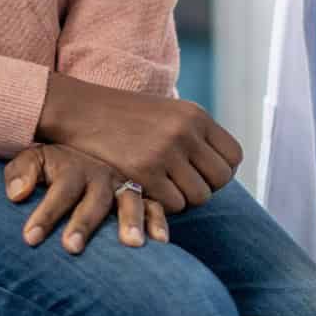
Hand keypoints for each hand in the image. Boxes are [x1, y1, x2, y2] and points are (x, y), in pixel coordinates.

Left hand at [3, 144, 167, 252]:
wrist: (84, 142)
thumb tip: (17, 195)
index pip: (59, 190)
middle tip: (72, 247)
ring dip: (130, 221)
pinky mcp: (143, 194)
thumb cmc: (53, 163)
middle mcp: (101, 175)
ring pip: (129, 200)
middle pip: (94, 199)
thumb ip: (22, 172)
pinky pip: (155, 205)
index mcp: (73, 167)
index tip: (30, 238)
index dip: (46, 214)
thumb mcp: (34, 158)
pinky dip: (159, 221)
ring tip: (130, 244)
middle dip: (84, 223)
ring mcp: (124, 184)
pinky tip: (160, 241)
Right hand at [34, 73, 242, 213]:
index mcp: (195, 115)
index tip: (201, 174)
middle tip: (181, 186)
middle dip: (205, 188)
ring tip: (163, 188)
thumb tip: (223, 167)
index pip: (234, 156)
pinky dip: (163, 204)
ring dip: (184, 199)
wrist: (81, 110)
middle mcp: (185, 131)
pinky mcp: (145, 171)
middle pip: (221, 179)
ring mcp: (166, 152)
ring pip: (199, 197)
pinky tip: (147, 190)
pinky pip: (174, 204)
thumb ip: (195, 135)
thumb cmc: (125, 117)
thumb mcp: (168, 113)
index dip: (220, 171)